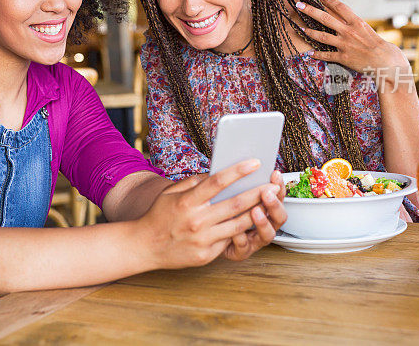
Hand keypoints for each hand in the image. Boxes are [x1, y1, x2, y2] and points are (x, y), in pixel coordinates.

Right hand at [139, 159, 282, 269]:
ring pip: (239, 224)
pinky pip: (229, 241)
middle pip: (235, 204)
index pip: (217, 182)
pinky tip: (255, 222)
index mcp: (187, 201)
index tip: (255, 162)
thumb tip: (216, 173)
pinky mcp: (206, 255)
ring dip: (258, 213)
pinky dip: (242, 232)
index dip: (238, 171)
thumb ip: (194, 182)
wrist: (144, 246)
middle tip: (274, 184)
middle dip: (258, 192)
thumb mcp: (171, 193)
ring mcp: (202, 240)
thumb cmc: (159, 216)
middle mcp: (196, 220)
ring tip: (271, 203)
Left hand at [223, 169, 286, 260]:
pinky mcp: (241, 252)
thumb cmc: (217, 211)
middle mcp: (264, 224)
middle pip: (279, 216)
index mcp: (263, 207)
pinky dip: (241, 240)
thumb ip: (234, 182)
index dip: (279, 186)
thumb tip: (238, 163)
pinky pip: (244, 248)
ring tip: (255, 211)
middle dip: (275, 204)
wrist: (202, 236)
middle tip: (267, 192)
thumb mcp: (225, 193)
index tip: (274, 173)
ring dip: (263, 222)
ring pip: (268, 234)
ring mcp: (254, 240)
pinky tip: (236, 232)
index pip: (278, 196)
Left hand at [296, 0, 410, 87]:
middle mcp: (349, 32)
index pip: (340, 7)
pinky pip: (326, 55)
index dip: (329, 1)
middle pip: (325, 18)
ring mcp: (345, 44)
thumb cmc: (381, 46)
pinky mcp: (343, 57)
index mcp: (357, 23)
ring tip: (301, 29)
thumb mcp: (369, 31)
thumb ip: (356, 26)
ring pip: (322, 36)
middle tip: (298, 5)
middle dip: (310, 10)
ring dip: (310, 32)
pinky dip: (317, 54)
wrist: (387, 62)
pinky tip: (310, 53)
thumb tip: (346, 20)